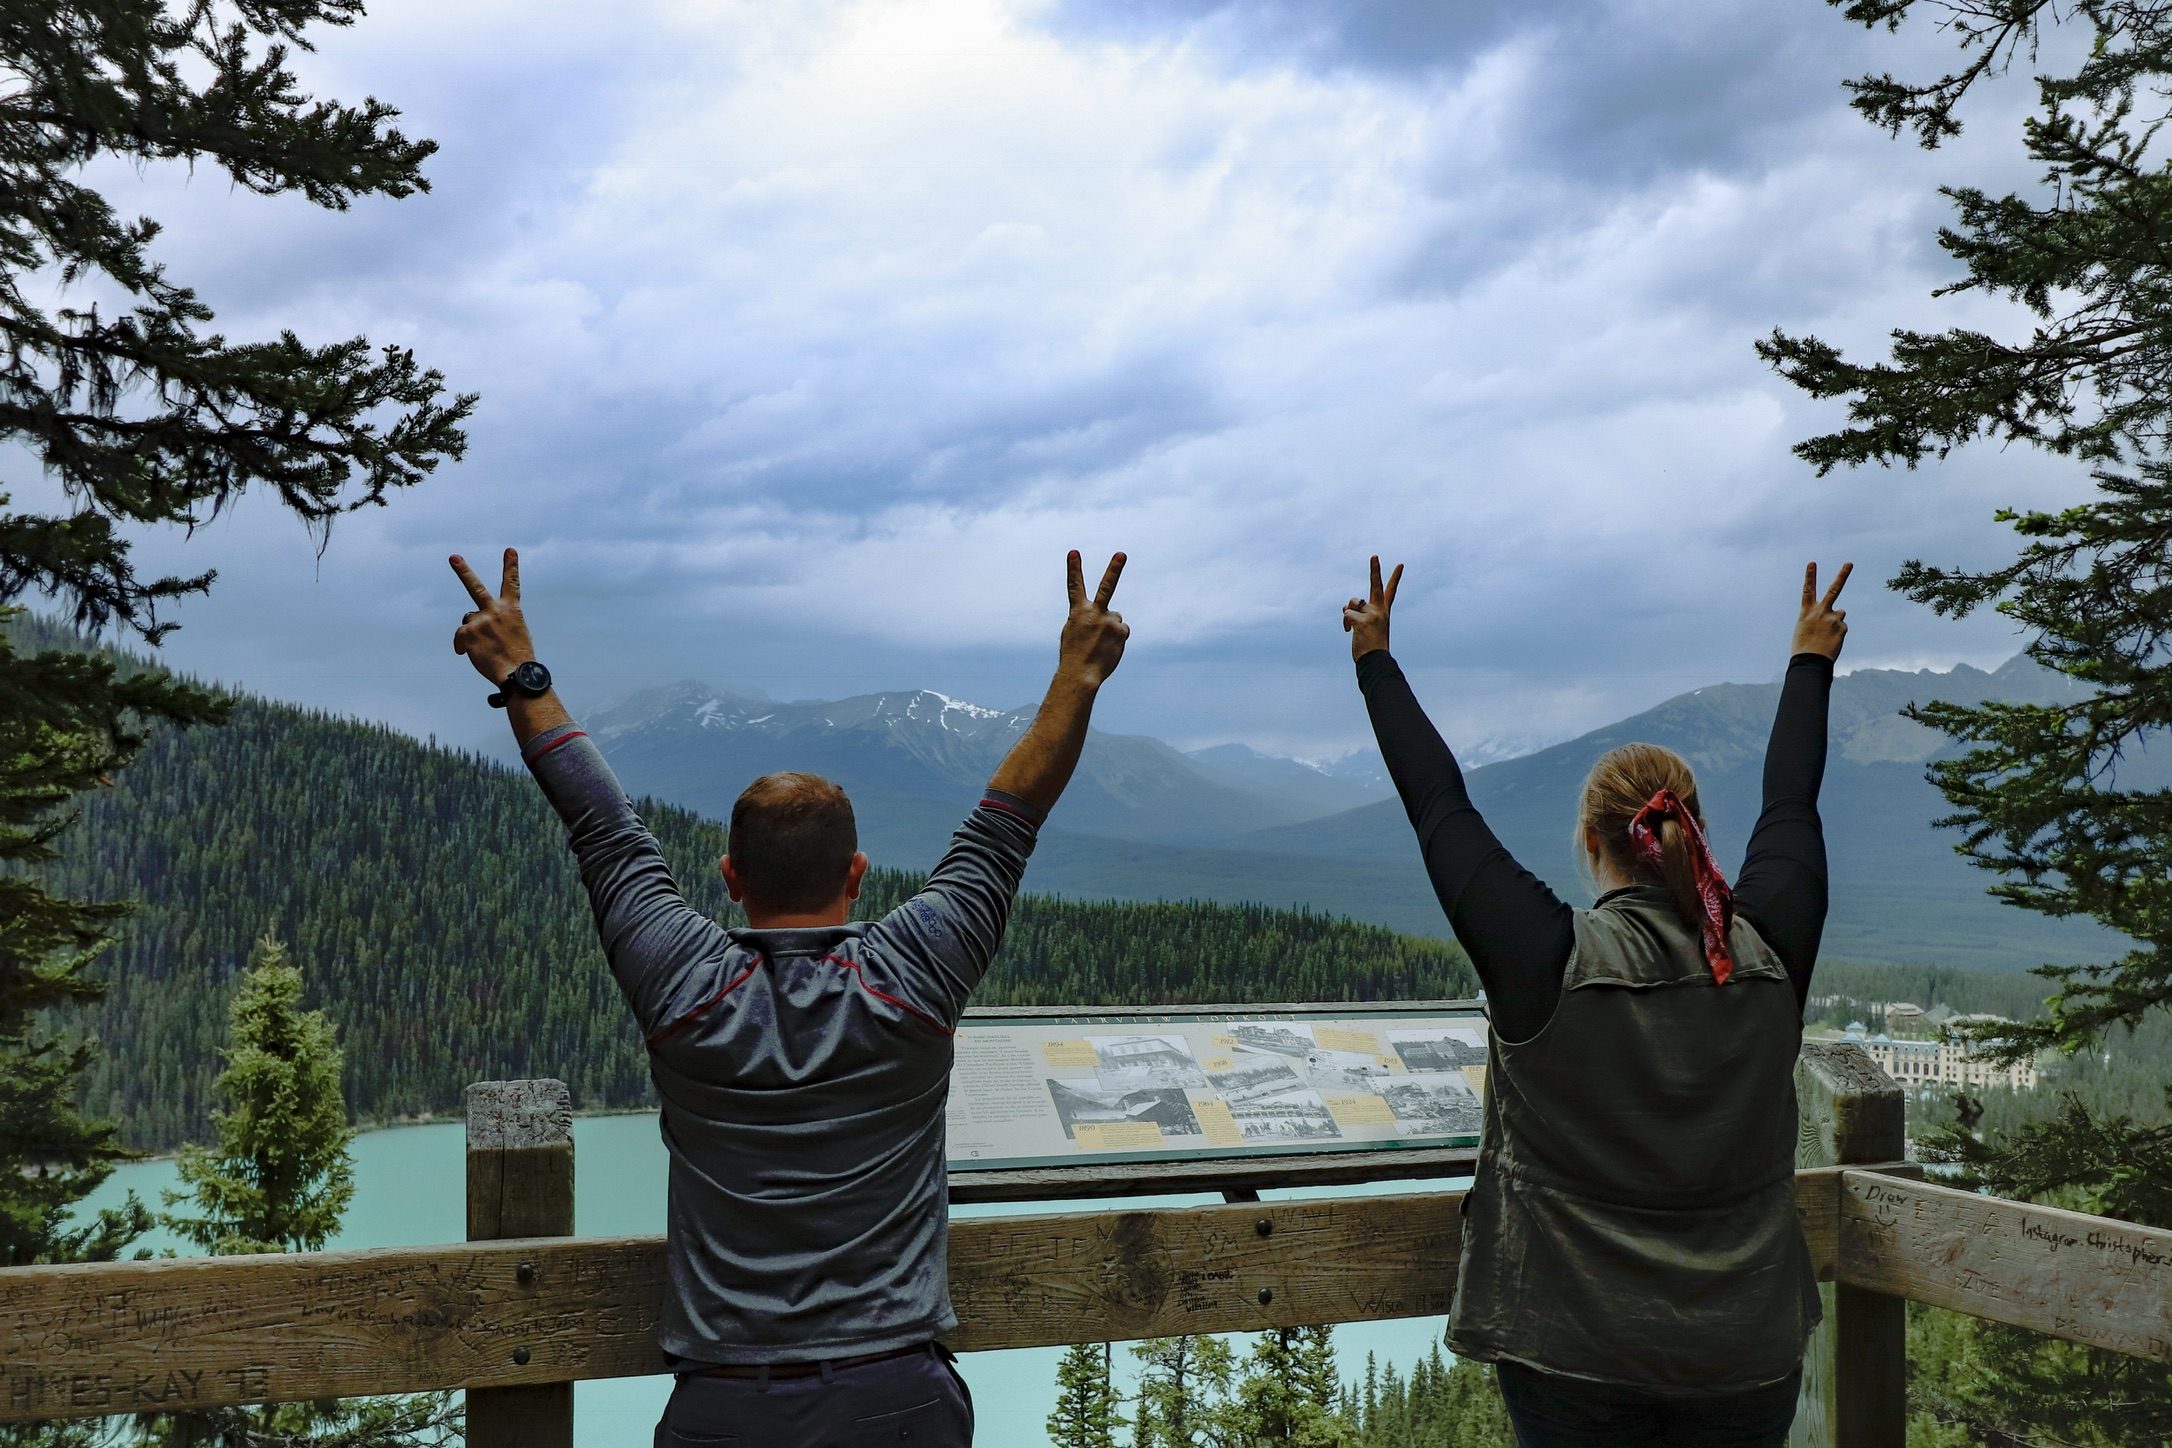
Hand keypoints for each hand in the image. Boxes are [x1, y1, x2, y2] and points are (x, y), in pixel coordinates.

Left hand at [450, 548, 537, 686]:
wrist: (517, 673)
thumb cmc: (518, 657)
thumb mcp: (515, 632)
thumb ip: (498, 621)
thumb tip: (474, 623)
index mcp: (512, 609)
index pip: (512, 584)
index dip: (511, 566)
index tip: (510, 551)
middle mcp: (496, 610)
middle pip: (476, 587)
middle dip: (463, 571)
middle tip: (453, 557)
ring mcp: (481, 620)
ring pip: (468, 620)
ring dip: (472, 631)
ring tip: (485, 646)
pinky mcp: (468, 632)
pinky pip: (459, 637)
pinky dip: (463, 646)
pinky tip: (472, 653)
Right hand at [1058, 550, 1128, 685]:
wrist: (1081, 674)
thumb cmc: (1074, 654)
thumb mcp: (1074, 632)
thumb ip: (1088, 618)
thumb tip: (1112, 616)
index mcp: (1077, 612)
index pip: (1074, 586)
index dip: (1074, 568)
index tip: (1073, 552)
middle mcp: (1094, 613)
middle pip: (1106, 587)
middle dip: (1114, 569)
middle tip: (1122, 554)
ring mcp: (1109, 621)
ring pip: (1116, 619)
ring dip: (1111, 629)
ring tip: (1100, 644)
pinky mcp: (1121, 631)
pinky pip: (1122, 631)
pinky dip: (1117, 639)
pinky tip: (1108, 649)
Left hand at [1343, 556, 1401, 660]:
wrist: (1375, 660)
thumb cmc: (1372, 645)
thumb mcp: (1370, 626)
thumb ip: (1361, 613)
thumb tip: (1346, 607)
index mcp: (1384, 611)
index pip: (1391, 591)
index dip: (1395, 577)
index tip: (1400, 564)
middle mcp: (1380, 610)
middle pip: (1376, 585)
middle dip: (1374, 569)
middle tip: (1374, 555)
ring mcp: (1372, 615)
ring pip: (1352, 602)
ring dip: (1348, 612)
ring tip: (1353, 627)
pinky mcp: (1362, 620)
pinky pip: (1346, 614)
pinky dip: (1345, 623)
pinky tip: (1349, 632)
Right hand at [1791, 561, 1851, 659]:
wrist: (1810, 662)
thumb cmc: (1804, 647)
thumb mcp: (1804, 629)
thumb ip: (1818, 617)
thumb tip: (1837, 614)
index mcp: (1806, 612)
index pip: (1807, 590)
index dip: (1810, 576)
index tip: (1812, 563)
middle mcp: (1820, 612)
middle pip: (1833, 590)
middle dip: (1842, 575)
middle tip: (1849, 563)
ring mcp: (1832, 619)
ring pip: (1840, 613)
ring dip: (1836, 621)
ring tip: (1827, 635)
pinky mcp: (1842, 628)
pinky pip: (1842, 628)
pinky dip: (1838, 634)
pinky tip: (1830, 642)